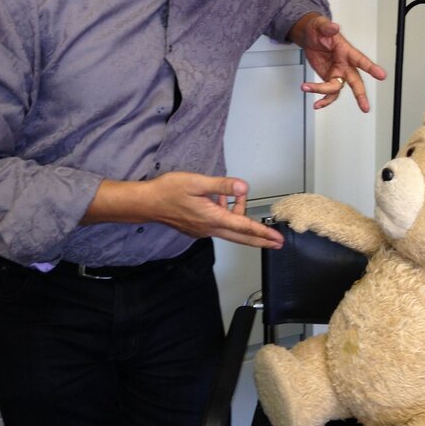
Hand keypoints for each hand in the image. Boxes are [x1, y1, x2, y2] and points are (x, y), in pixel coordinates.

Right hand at [83, 173, 283, 248]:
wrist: (147, 203)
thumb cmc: (168, 191)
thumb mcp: (197, 183)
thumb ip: (222, 186)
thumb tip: (243, 187)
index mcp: (213, 218)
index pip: (244, 227)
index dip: (263, 232)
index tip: (277, 238)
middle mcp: (209, 228)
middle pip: (241, 237)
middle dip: (260, 240)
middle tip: (276, 242)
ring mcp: (202, 230)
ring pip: (229, 229)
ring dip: (239, 219)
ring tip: (238, 196)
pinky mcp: (196, 228)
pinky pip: (218, 225)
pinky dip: (226, 215)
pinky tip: (220, 200)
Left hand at [289, 13, 386, 111]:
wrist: (309, 37)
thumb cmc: (319, 30)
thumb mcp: (320, 26)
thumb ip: (328, 27)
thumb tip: (334, 27)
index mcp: (347, 51)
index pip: (361, 60)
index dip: (371, 68)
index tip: (381, 75)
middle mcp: (345, 65)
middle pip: (355, 82)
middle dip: (360, 95)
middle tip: (365, 107)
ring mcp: (338, 74)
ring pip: (337, 89)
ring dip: (323, 93)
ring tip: (307, 87)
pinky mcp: (329, 79)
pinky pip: (329, 94)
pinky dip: (323, 100)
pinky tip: (317, 104)